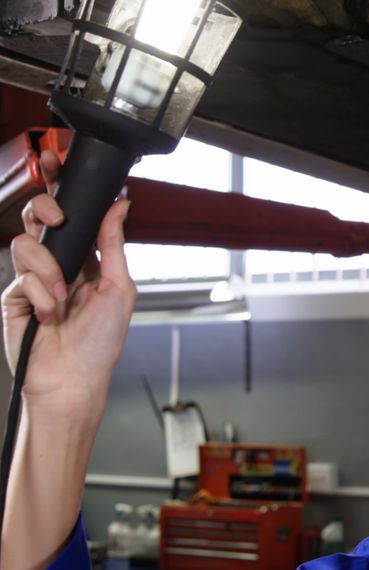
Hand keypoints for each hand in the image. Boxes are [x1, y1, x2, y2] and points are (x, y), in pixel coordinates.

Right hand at [1, 149, 135, 413]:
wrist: (74, 380)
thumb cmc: (101, 343)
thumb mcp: (120, 288)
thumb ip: (114, 244)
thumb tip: (120, 205)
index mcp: (87, 259)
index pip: (73, 215)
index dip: (60, 187)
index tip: (57, 161)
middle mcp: (58, 265)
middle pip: (40, 217)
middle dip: (46, 209)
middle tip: (58, 221)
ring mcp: (32, 279)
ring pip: (26, 243)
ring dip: (48, 269)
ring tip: (62, 297)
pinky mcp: (11, 297)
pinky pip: (19, 277)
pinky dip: (38, 294)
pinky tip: (48, 313)